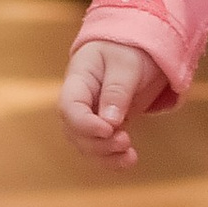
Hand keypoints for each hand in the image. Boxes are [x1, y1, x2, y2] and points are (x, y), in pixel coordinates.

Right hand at [60, 38, 174, 167]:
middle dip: (98, 144)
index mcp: (78, 80)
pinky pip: (100, 147)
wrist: (138, 46)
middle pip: (75, 132)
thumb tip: (110, 121)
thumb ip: (117, 91)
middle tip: (125, 141)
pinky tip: (129, 160)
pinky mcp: (103, 126)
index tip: (108, 130)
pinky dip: (112, 158)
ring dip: (105, 156)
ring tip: (130, 156)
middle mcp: (79, 101)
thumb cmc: (129, 48)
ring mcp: (89, 115)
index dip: (84, 124)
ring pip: (86, 145)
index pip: (69, 107)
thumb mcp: (127, 64)